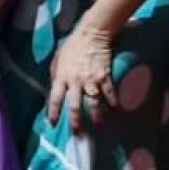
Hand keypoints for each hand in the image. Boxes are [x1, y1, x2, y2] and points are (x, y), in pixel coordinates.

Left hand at [47, 18, 116, 132]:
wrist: (91, 35)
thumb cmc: (72, 46)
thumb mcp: (58, 59)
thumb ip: (55, 74)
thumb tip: (54, 88)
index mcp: (61, 77)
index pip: (55, 98)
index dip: (53, 112)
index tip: (52, 124)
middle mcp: (75, 81)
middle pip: (75, 106)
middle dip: (76, 122)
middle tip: (77, 134)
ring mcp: (91, 80)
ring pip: (94, 103)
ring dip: (97, 116)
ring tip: (99, 127)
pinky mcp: (104, 76)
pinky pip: (109, 93)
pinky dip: (113, 103)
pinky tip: (116, 111)